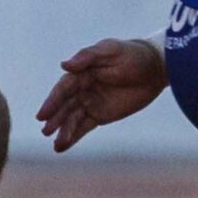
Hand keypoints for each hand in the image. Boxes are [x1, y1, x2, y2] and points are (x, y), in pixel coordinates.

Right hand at [34, 36, 166, 152]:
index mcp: (82, 72)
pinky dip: (73, 136)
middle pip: (65, 105)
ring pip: (73, 118)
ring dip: (63, 131)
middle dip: (55, 118)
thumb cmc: (132, 55)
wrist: (155, 68)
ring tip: (56, 144)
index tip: (42, 115)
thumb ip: (88, 57)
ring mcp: (90, 102)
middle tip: (46, 131)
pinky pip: (84, 127)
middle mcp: (82, 88)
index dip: (52, 101)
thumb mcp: (111, 51)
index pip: (64, 88)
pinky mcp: (100, 115)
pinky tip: (61, 146)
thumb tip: (64, 65)